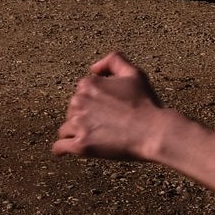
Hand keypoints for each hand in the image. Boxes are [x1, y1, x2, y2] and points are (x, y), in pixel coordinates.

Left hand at [52, 51, 178, 161]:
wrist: (154, 132)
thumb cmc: (146, 104)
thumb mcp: (134, 73)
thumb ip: (114, 61)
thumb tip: (93, 68)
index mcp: (88, 84)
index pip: (80, 96)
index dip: (93, 105)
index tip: (108, 113)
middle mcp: (78, 102)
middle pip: (71, 113)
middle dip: (84, 120)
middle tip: (107, 128)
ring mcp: (78, 124)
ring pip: (66, 130)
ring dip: (77, 135)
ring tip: (98, 140)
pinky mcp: (81, 145)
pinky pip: (60, 148)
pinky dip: (62, 150)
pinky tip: (67, 152)